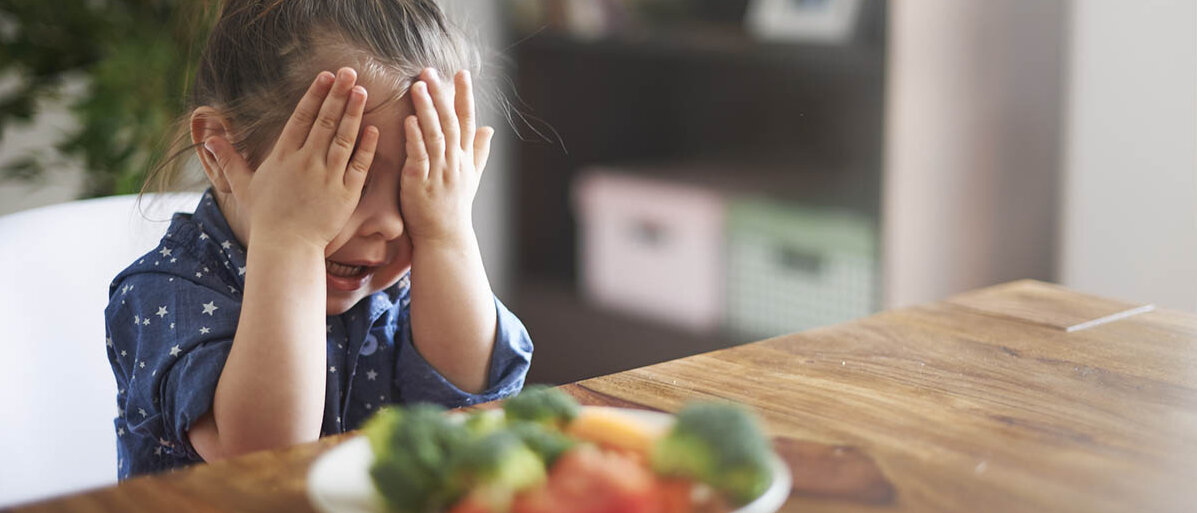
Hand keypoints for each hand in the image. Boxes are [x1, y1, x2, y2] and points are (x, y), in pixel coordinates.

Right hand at [204, 67, 379, 250]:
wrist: (286, 247)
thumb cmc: (266, 217)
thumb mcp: (244, 185)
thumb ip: (229, 159)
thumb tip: (209, 139)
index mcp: (283, 156)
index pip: (302, 118)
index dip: (315, 95)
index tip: (326, 76)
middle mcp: (306, 162)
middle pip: (325, 121)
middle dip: (337, 95)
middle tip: (350, 72)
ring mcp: (327, 177)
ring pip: (343, 138)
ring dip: (353, 113)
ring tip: (362, 91)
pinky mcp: (346, 193)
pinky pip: (359, 165)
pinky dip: (367, 147)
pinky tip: (373, 129)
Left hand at [400, 68, 493, 246]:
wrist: (444, 238)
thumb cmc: (454, 208)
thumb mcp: (471, 178)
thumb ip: (479, 151)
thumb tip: (490, 129)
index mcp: (465, 158)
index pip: (468, 121)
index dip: (465, 96)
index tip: (461, 73)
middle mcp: (455, 162)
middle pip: (450, 122)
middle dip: (441, 95)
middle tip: (430, 71)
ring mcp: (438, 172)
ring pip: (435, 134)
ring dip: (426, 109)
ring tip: (417, 87)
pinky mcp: (420, 183)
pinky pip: (419, 156)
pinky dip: (414, 138)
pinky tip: (408, 120)